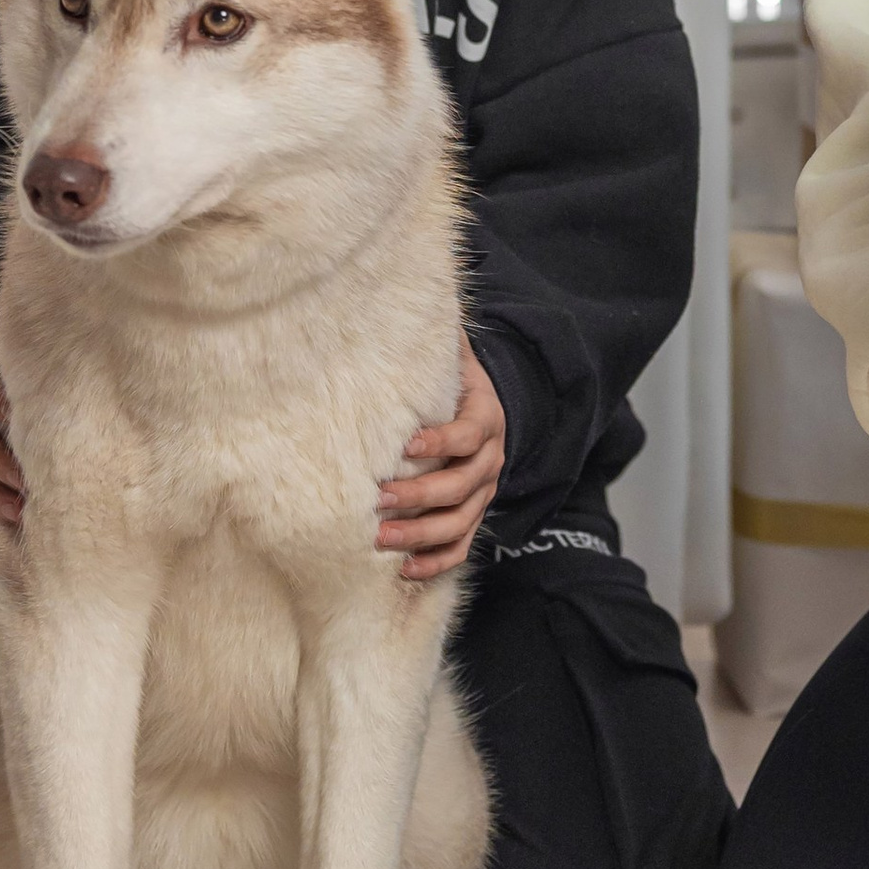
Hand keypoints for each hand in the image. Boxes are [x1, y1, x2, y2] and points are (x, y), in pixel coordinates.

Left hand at [377, 337, 504, 579]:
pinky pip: (461, 546)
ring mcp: (484, 492)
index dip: (440, 441)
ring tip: (380, 540)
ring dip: (420, 534)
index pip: (467, 434)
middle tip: (378, 500)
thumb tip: (406, 299)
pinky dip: (436, 561)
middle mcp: (490, 458)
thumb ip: (436, 339)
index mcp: (485, 417)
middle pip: (460, 485)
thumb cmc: (453, 384)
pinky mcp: (474, 516)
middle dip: (418, 496)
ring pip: (459, 522)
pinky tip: (405, 569)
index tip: (405, 447)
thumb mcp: (451, 357)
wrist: (484, 409)